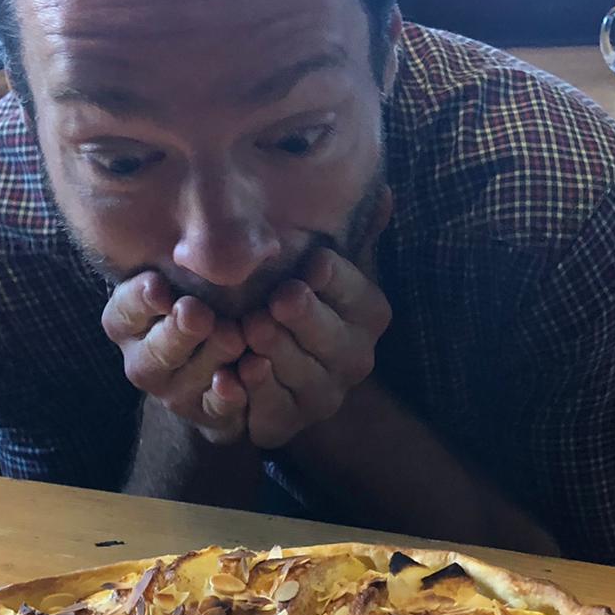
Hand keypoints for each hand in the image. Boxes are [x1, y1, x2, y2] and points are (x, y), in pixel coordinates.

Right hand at [102, 273, 248, 442]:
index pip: (125, 310)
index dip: (140, 300)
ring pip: (186, 381)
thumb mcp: (193, 273)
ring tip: (234, 335)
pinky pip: (215, 411)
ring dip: (212, 357)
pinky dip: (228, 396)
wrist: (236, 350)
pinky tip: (242, 378)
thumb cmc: (208, 293)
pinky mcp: (207, 415)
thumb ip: (192, 257)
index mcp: (129, 322)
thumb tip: (205, 231)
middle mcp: (144, 361)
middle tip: (197, 313)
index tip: (159, 286)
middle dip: (178, 332)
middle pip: (155, 352)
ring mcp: (174, 392)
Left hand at [235, 205, 392, 449]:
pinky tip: (232, 374)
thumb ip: (350, 231)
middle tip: (276, 299)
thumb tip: (382, 190)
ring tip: (248, 331)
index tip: (311, 263)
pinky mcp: (288, 425)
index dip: (333, 279)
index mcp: (369, 313)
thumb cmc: (300, 301)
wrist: (276, 372)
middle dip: (303, 317)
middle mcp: (355, 358)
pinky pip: (273, 411)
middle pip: (332, 338)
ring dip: (275, 353)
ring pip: (303, 376)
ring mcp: (324, 396)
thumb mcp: (324, 263)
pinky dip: (251, 394)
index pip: (356, 293)